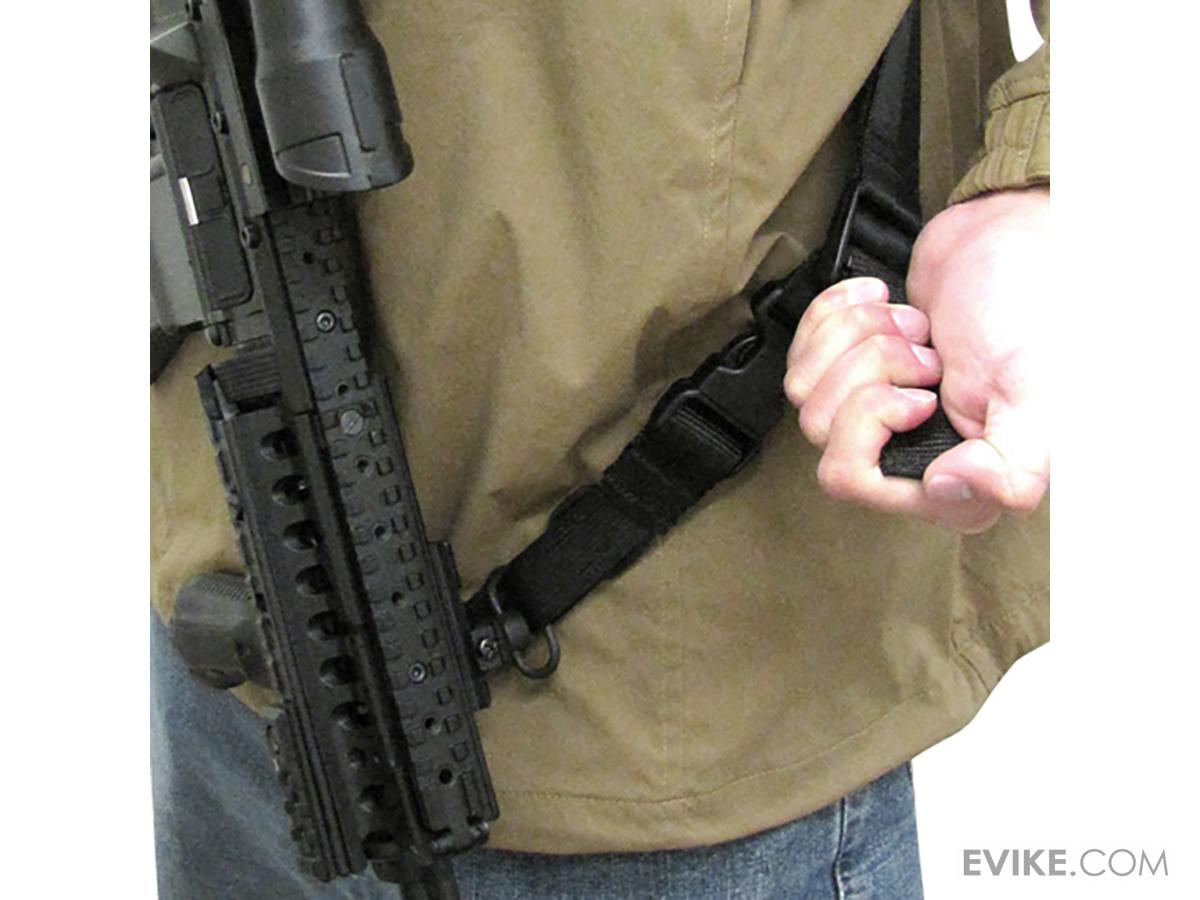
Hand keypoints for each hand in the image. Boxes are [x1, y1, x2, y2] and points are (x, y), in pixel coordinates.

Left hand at [783, 187, 1049, 532]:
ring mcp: (871, 410)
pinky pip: (798, 350)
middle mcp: (904, 455)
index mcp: (950, 482)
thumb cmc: (1034, 318)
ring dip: (856, 336)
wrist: (1017, 242)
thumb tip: (943, 489)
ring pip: (802, 386)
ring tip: (915, 325)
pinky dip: (834, 313)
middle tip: (925, 352)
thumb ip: (1010, 470)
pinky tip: (882, 301)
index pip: (847, 477)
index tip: (924, 393)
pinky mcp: (849, 364)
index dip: (871, 420)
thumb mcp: (1036, 402)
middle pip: (818, 425)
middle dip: (869, 367)